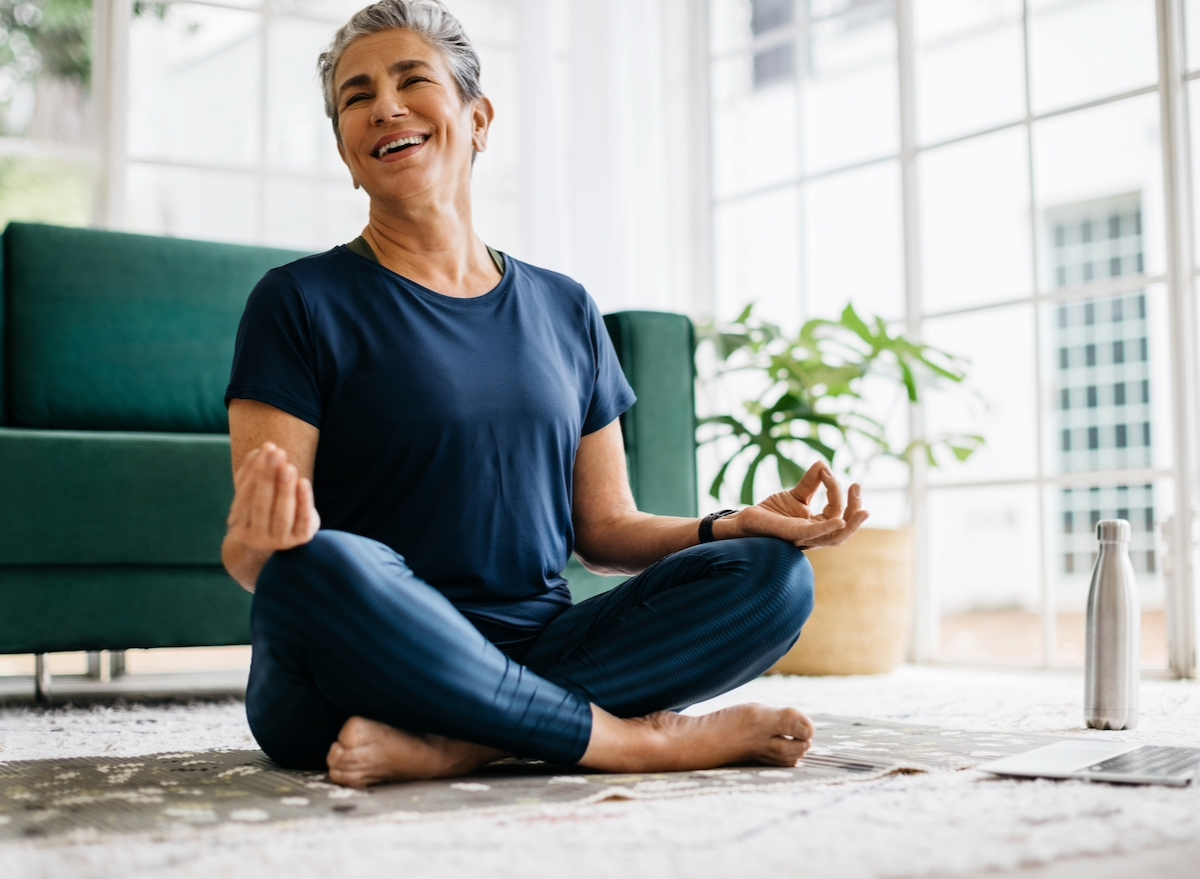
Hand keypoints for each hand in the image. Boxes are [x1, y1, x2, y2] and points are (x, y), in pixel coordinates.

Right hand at [226, 441, 319, 551]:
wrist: (282, 536)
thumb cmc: (266, 508)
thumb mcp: (255, 492)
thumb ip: (254, 472)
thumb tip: (259, 450)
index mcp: (239, 524)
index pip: (244, 496)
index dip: (254, 472)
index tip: (265, 450)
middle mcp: (257, 536)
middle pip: (261, 506)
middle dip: (268, 478)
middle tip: (276, 454)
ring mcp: (279, 541)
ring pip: (282, 515)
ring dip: (285, 489)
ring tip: (288, 467)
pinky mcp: (301, 539)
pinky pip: (302, 519)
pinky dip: (303, 501)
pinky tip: (304, 482)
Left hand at [716, 461, 868, 548]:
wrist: (746, 520)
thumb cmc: (772, 512)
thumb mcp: (796, 494)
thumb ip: (811, 482)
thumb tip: (823, 463)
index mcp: (818, 525)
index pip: (836, 509)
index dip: (836, 489)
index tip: (827, 470)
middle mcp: (815, 536)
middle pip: (844, 528)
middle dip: (855, 509)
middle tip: (857, 486)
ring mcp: (805, 538)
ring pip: (836, 538)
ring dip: (852, 525)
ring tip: (864, 510)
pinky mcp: (792, 536)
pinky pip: (814, 535)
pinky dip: (827, 529)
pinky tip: (839, 521)